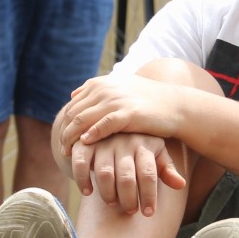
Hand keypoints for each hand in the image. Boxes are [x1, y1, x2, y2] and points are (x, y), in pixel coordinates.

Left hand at [58, 74, 185, 153]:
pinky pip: (102, 125)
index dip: (65, 124)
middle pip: (74, 114)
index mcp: (100, 84)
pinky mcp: (127, 113)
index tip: (63, 140)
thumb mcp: (119, 88)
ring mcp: (116, 100)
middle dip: (65, 133)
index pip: (73, 105)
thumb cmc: (147, 101)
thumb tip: (73, 94)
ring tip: (68, 153)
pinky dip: (91, 135)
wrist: (175, 105)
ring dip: (72, 138)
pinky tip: (85, 145)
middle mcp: (105, 89)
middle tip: (63, 150)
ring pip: (83, 120)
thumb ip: (96, 90)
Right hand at [69, 132, 186, 214]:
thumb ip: (166, 169)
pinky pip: (81, 164)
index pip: (148, 173)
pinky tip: (88, 192)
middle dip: (129, 199)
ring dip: (108, 193)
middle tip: (130, 211)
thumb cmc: (139, 145)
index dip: (148, 196)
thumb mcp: (156, 152)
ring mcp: (103, 142)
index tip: (148, 213)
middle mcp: (124, 142)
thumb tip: (180, 185)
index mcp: (144, 144)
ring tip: (113, 203)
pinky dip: (83, 180)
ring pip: (105, 174)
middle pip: (127, 177)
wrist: (112, 121)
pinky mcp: (84, 144)